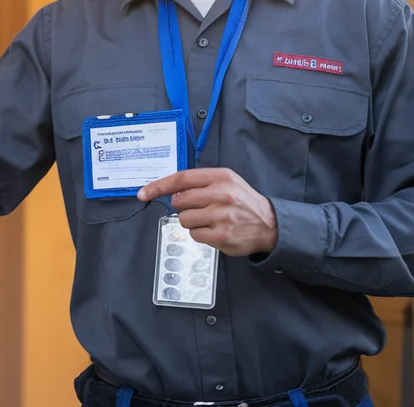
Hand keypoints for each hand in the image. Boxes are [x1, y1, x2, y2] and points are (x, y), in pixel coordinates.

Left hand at [138, 168, 277, 256]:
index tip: (144, 193)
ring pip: (185, 219)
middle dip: (184, 207)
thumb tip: (170, 191)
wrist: (269, 224)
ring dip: (192, 222)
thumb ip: (200, 183)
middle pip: (180, 201)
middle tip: (200, 208)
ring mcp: (222, 216)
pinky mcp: (222, 236)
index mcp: (221, 177)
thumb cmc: (242, 202)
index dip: (159, 186)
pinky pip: (194, 235)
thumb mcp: (226, 182)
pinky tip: (215, 230)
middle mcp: (221, 194)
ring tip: (211, 220)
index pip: (181, 179)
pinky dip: (201, 234)